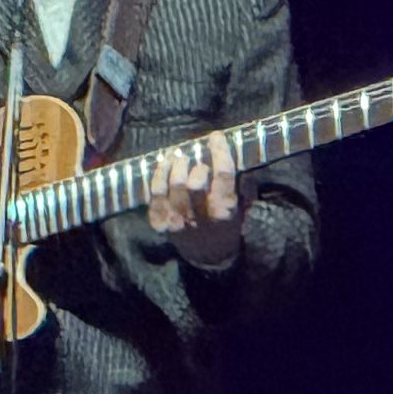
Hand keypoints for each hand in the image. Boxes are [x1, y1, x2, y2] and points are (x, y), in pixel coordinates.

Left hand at [147, 148, 246, 267]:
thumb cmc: (225, 226)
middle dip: (197, 166)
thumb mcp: (239, 207)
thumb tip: (227, 153)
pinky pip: (154, 192)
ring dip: (176, 165)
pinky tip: (164, 164)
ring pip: (172, 184)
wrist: (208, 256)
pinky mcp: (159, 221)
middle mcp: (200, 216)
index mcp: (224, 210)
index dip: (220, 150)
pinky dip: (158, 174)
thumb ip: (235, 183)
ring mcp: (177, 220)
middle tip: (196, 161)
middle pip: (194, 181)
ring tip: (179, 157)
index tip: (216, 137)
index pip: (223, 174)